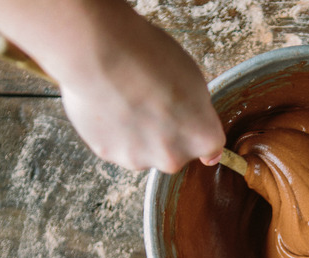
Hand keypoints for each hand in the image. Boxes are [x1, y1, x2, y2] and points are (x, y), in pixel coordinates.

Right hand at [0, 0, 224, 172]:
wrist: (96, 49)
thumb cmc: (145, 50)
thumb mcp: (186, 72)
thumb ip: (193, 106)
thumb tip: (191, 126)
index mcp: (202, 133)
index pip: (212, 150)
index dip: (199, 137)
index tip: (193, 131)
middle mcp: (175, 155)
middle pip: (173, 155)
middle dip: (163, 133)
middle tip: (145, 101)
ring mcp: (139, 159)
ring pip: (141, 152)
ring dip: (135, 133)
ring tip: (120, 98)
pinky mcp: (108, 155)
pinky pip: (115, 148)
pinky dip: (110, 131)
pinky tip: (103, 104)